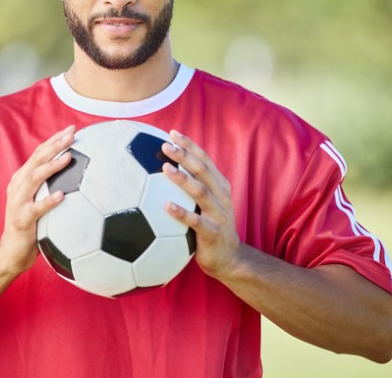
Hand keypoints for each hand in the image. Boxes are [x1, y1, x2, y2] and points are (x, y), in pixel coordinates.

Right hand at [0, 125, 75, 275]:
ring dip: (51, 167)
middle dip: (54, 145)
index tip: (72, 128)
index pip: (39, 153)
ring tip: (68, 157)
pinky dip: (48, 201)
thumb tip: (82, 172)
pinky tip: (63, 195)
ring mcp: (17, 202)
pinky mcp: (21, 220)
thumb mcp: (40, 200)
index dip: (54, 139)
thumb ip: (53, 186)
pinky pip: (36, 209)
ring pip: (34, 179)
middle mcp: (18, 186)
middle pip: (36, 160)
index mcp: (23, 179)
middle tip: (72, 134)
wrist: (12, 252)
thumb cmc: (33, 225)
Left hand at [162, 130, 240, 279]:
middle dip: (185, 156)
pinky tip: (166, 206)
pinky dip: (182, 212)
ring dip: (182, 179)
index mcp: (219, 185)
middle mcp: (221, 196)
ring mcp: (218, 214)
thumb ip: (192, 186)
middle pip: (202, 170)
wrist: (228, 258)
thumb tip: (163, 167)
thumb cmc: (210, 226)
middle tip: (166, 145)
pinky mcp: (212, 232)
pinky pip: (196, 221)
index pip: (204, 159)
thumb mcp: (205, 203)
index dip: (189, 145)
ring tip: (165, 169)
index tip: (172, 133)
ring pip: (200, 192)